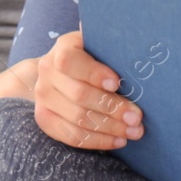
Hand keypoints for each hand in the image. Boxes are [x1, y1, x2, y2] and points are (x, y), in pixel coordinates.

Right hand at [33, 29, 143, 150]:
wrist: (58, 73)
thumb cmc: (90, 58)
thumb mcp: (98, 45)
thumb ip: (111, 44)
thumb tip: (136, 39)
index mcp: (63, 48)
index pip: (71, 61)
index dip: (94, 74)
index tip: (117, 83)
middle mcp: (47, 71)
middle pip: (79, 95)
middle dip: (112, 107)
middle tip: (136, 117)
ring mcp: (43, 96)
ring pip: (77, 119)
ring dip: (110, 128)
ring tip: (134, 131)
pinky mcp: (44, 118)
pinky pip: (72, 136)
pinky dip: (98, 141)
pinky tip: (118, 140)